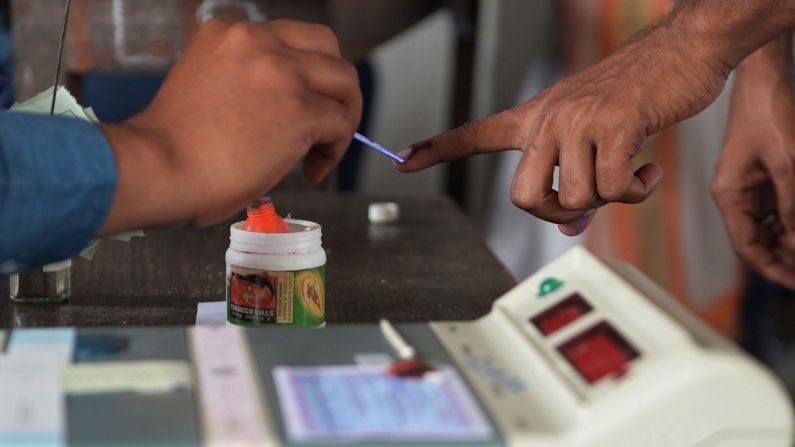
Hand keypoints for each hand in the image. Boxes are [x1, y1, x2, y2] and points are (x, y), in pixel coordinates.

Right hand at [99, 19, 361, 232]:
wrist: (156, 169)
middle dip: (335, 86)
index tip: (299, 105)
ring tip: (323, 150)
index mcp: (228, 34)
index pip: (290, 39)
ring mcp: (281, 72)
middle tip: (327, 122)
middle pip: (328, 48)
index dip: (304, 74)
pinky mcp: (299, 109)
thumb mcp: (205, 86)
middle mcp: (257, 42)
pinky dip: (336, 149)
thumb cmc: (172, 148)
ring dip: (343, 117)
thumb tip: (281, 106)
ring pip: (344, 82)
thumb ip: (244, 81)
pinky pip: (341, 123)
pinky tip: (313, 169)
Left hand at [396, 18, 731, 234]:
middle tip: (582, 204)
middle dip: (553, 213)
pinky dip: (635, 192)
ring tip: (629, 174)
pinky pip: (613, 189)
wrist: (680, 50)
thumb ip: (577, 180)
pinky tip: (648, 171)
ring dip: (606, 200)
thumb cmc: (635, 93)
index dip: (436, 150)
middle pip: (522, 196)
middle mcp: (548, 119)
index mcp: (536, 118)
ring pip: (572, 198)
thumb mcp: (595, 136)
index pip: (475, 136)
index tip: (402, 160)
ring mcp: (578, 121)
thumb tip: (572, 228)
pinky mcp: (614, 125)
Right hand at [711, 38, 794, 288]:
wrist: (768, 76)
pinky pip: (782, 207)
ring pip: (775, 225)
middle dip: (787, 256)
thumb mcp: (787, 163)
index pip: (748, 247)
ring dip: (792, 237)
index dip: (774, 270)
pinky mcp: (769, 174)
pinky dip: (794, 218)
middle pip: (762, 240)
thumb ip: (792, 207)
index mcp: (729, 194)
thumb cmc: (766, 110)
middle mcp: (738, 194)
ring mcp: (754, 184)